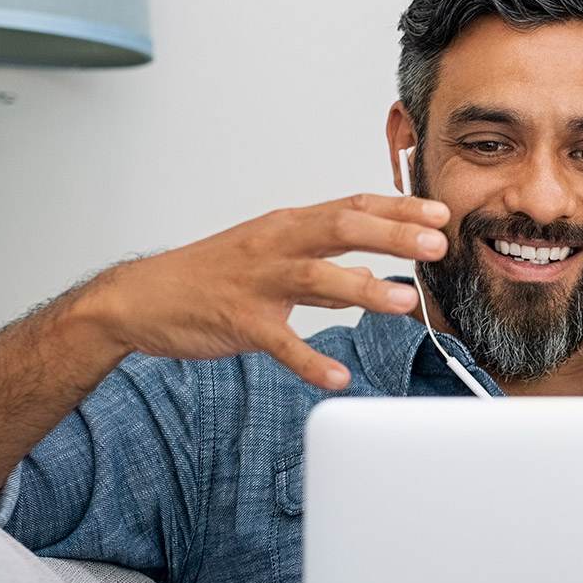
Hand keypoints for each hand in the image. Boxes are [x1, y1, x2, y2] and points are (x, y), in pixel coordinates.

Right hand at [76, 194, 449, 389]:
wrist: (141, 298)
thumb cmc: (211, 276)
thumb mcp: (272, 260)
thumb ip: (326, 270)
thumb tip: (374, 278)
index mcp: (288, 226)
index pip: (352, 207)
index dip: (399, 209)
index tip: (441, 214)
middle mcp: (275, 244)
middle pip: (341, 229)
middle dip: (393, 235)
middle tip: (438, 246)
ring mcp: (256, 281)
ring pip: (315, 277)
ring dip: (363, 290)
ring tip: (404, 302)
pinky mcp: (239, 320)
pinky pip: (280, 342)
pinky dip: (310, 360)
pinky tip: (338, 376)